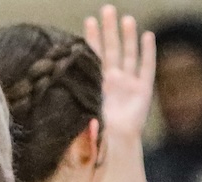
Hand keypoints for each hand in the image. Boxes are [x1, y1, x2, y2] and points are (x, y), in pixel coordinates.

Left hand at [84, 5, 154, 139]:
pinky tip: (148, 36)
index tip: (88, 20)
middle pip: (111, 49)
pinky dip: (148, 52)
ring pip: (129, 54)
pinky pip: (146, 68)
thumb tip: (54, 90)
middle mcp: (113, 80)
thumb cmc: (94, 134)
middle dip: (109, 29)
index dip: (92, 38)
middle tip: (107, 9)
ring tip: (126, 18)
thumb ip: (72, 103)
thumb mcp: (79, 115)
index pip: (93, 56)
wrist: (114, 147)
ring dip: (128, 36)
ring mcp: (129, 84)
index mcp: (96, 84)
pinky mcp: (143, 91)